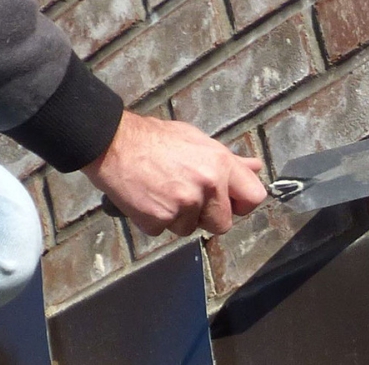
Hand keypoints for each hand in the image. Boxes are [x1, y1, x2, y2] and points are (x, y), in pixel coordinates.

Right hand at [82, 111, 266, 235]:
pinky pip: (165, 231)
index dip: (242, 203)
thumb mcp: (198, 141)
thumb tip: (254, 168)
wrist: (113, 144)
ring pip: (191, 229)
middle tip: (188, 196)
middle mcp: (206, 186)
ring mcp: (183, 205)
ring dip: (179, 218)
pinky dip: (157, 220)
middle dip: (208, 215)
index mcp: (220, 165)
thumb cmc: (156, 139)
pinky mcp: (159, 220)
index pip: (255, 198)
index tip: (231, 202)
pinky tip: (149, 198)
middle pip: (223, 223)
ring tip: (164, 191)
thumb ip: (229, 160)